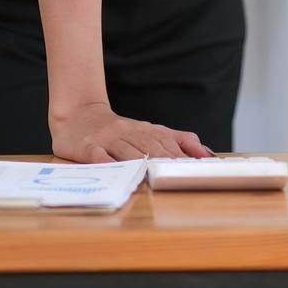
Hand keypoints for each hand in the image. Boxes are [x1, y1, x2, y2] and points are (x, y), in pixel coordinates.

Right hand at [49, 101, 213, 161]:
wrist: (78, 113)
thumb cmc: (119, 130)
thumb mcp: (149, 131)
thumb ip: (178, 140)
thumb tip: (208, 154)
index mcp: (146, 130)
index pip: (167, 140)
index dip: (181, 153)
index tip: (194, 166)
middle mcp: (129, 132)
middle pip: (150, 146)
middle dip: (166, 159)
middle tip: (178, 173)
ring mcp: (108, 139)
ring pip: (127, 150)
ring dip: (141, 161)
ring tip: (153, 174)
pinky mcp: (87, 146)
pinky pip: (97, 154)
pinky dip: (107, 162)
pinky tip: (115, 169)